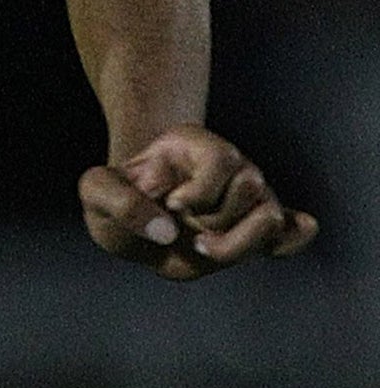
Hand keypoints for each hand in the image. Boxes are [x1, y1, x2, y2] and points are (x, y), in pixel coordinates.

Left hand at [78, 123, 317, 279]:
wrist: (128, 221)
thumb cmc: (115, 198)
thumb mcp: (96, 191)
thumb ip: (122, 203)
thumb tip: (169, 231)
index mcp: (191, 143)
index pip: (223, 158)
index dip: (200, 191)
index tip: (172, 205)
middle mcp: (229, 164)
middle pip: (252, 184)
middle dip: (215, 217)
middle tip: (186, 226)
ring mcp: (246, 196)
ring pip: (271, 217)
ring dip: (235, 242)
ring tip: (202, 243)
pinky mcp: (255, 229)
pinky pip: (290, 232)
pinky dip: (291, 240)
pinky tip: (278, 243)